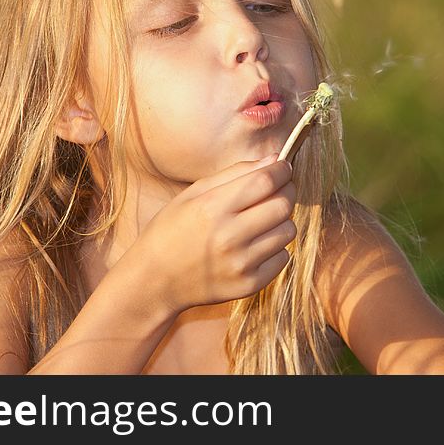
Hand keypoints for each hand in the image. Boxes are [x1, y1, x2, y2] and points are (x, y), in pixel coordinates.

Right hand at [131, 155, 296, 312]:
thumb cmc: (172, 230)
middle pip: (283, 204)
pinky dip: (274, 249)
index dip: (281, 170)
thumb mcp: (193, 193)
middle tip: (276, 191)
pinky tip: (253, 246)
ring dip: (280, 221)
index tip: (282, 167)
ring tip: (259, 221)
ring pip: (288, 231)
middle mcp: (228, 237)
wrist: (155, 281)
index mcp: (212, 208)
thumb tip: (274, 159)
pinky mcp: (249, 285)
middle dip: (285, 192)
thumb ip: (235, 173)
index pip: (265, 181)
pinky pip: (283, 258)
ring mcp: (240, 264)